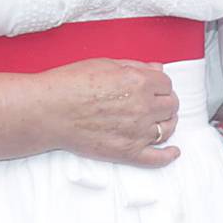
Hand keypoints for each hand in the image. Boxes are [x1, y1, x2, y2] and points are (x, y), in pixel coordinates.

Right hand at [36, 58, 180, 164]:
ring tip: (159, 122)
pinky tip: (173, 152)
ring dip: (166, 123)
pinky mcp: (127, 152)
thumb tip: (158, 71)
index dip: (161, 85)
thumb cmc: (70, 84)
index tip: (155, 88)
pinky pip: (157, 158)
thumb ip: (136, 67)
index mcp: (139, 82)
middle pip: (170, 106)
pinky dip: (168, 156)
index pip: (166, 84)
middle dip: (165, 102)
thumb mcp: (105, 64)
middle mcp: (143, 107)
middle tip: (156, 103)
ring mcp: (137, 132)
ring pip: (167, 129)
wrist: (49, 111)